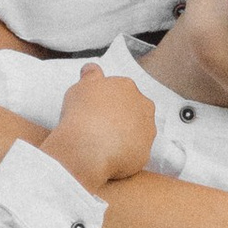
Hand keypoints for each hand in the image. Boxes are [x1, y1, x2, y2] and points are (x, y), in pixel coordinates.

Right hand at [43, 65, 156, 195]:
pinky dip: (124, 154)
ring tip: (103, 145)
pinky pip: (134, 153)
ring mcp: (147, 130)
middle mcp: (143, 106)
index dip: (107, 101)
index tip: (96, 110)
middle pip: (133, 110)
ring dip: (124, 136)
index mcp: (127, 86)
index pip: (120, 91)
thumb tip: (92, 70)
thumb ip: (90, 77)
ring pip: (137, 132)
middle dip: (120, 117)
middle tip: (99, 127)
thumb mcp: (79, 88)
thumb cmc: (81, 115)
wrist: (88, 150)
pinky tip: (108, 157)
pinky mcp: (145, 153)